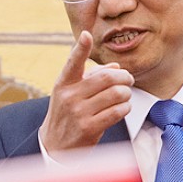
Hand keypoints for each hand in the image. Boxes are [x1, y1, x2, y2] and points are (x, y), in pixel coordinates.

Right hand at [38, 31, 133, 152]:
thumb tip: (115, 67)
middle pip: (107, 78)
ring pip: (116, 94)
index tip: (86, 35)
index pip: (73, 62)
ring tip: (125, 95)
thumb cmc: (65, 115)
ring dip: (126, 93)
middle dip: (124, 77)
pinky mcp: (89, 128)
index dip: (80, 48)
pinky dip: (125, 108)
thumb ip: (91, 77)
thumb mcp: (70, 93)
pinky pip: (117, 111)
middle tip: (128, 79)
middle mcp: (70, 96)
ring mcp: (79, 113)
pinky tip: (123, 107)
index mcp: (63, 84)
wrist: (54, 146)